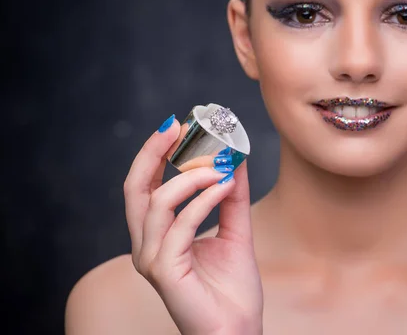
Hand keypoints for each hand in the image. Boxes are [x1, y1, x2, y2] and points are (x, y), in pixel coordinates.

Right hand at [123, 117, 262, 334]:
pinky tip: (226, 186)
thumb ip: (232, 198)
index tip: (178, 126)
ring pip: (157, 202)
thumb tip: (236, 160)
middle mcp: (146, 245)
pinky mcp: (164, 271)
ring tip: (221, 166)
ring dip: (192, 176)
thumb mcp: (236, 232)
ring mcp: (151, 259)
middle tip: (178, 126)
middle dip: (153, 152)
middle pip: (136, 188)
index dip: (155, 153)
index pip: (146, 186)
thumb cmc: (232, 289)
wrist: (238, 331)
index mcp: (158, 235)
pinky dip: (204, 199)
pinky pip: (181, 224)